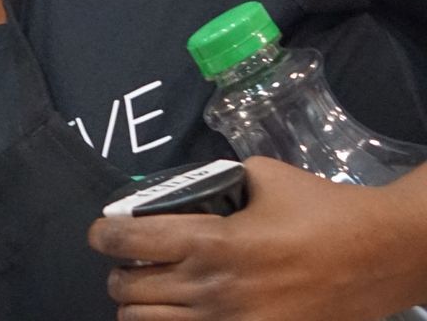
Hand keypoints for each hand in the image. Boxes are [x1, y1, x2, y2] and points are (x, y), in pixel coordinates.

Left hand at [87, 157, 426, 320]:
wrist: (382, 256)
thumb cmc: (324, 212)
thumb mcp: (262, 176)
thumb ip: (214, 181)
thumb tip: (180, 188)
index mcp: (211, 241)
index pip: (125, 240)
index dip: (103, 235)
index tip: (104, 233)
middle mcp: (213, 289)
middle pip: (126, 289)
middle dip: (120, 271)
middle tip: (132, 260)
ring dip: (139, 305)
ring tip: (152, 288)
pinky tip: (181, 310)